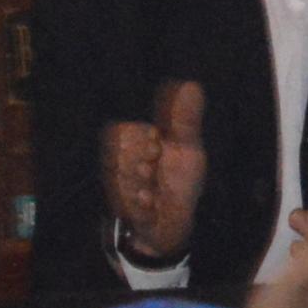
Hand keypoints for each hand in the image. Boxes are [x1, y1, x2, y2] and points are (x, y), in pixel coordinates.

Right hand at [103, 81, 207, 264]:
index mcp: (136, 149)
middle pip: (116, 156)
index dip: (137, 135)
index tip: (156, 138)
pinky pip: (131, 209)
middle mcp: (126, 170)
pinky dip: (142, 206)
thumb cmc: (178, 181)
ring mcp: (126, 194)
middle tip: (154, 161)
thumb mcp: (187, 148)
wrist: (176, 222)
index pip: (120, 132)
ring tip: (153, 187)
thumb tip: (191, 85)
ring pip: (120, 182)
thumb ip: (185, 120)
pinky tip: (151, 203)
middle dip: (137, 157)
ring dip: (139, 182)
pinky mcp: (133, 218)